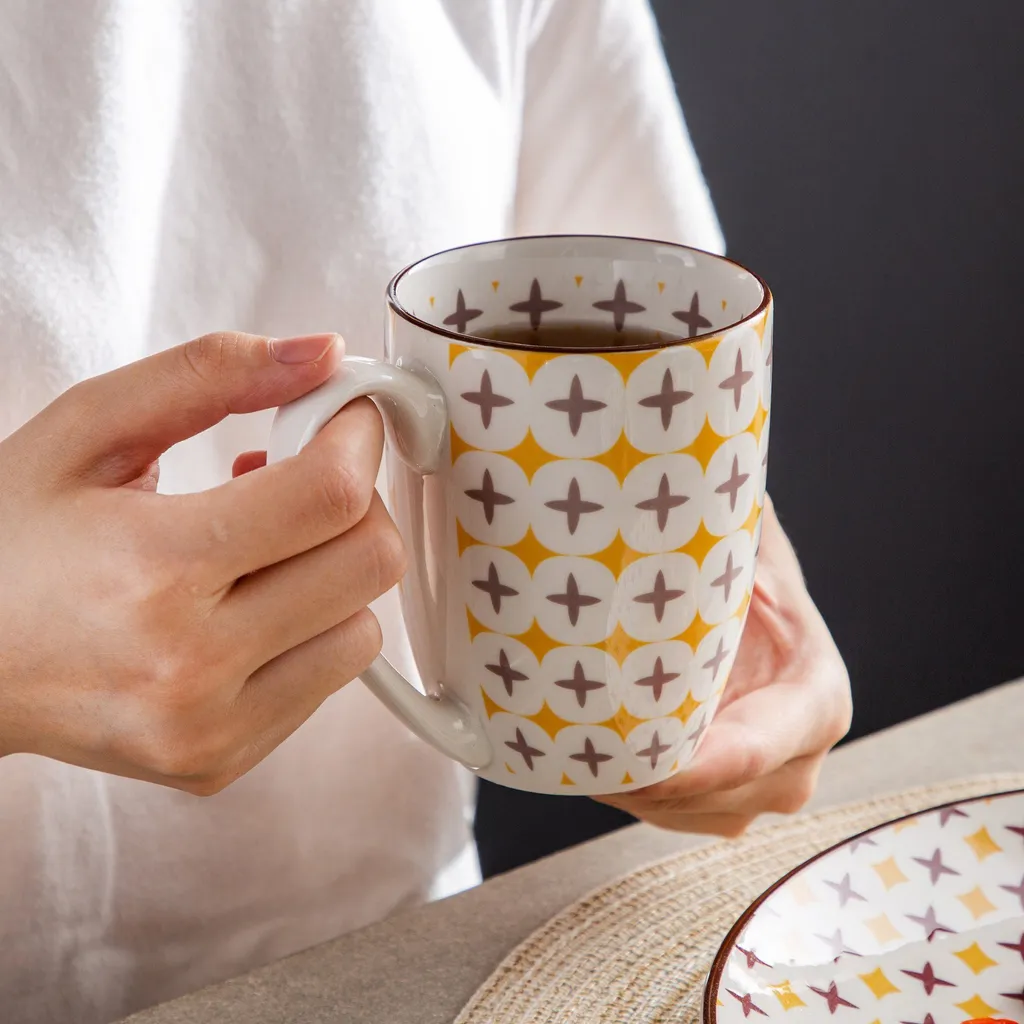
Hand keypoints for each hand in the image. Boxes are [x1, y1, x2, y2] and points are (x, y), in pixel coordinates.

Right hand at [0, 332, 405, 794]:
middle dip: (355, 500)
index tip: (341, 416)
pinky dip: (308, 629)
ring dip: (334, 571)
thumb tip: (324, 355)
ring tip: (262, 545)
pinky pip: (327, 681)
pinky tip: (246, 602)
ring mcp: (210, 730)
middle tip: (302, 475)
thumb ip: (207, 376)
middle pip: (369, 564)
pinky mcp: (220, 761)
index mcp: (154, 569)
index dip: (355, 438)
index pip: (330, 496)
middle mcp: (190, 666)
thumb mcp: (84, 432)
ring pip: (364, 628)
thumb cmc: (5, 543)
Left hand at [599, 496, 850, 834]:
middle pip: (711, 793)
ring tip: (572, 746)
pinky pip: (671, 815)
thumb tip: (671, 453)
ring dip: (627, 786)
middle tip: (572, 741)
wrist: (749, 615)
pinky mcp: (722, 804)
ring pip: (685, 812)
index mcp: (815, 698)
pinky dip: (629, 791)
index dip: (682, 763)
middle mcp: (796, 759)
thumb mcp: (744, 539)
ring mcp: (760, 790)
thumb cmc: (745, 572)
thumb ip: (723, 513)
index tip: (618, 753)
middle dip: (642, 775)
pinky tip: (589, 756)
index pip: (747, 751)